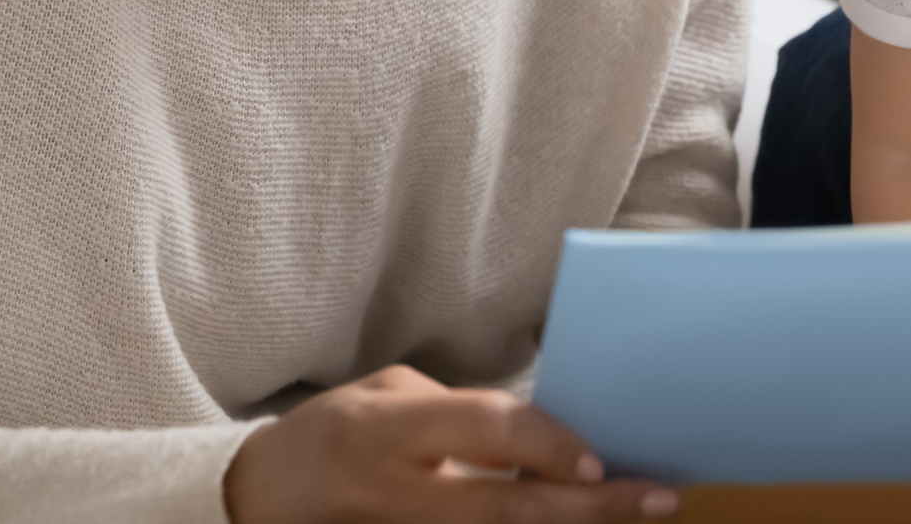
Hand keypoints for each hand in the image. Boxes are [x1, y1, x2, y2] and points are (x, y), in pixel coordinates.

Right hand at [223, 365, 678, 523]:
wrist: (255, 499)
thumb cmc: (334, 433)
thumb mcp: (388, 399)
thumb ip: (461, 414)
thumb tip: (546, 430)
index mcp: (385, 430)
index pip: (483, 430)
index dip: (547, 444)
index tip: (602, 458)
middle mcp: (388, 493)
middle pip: (503, 510)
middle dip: (587, 508)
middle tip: (655, 500)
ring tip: (628, 519)